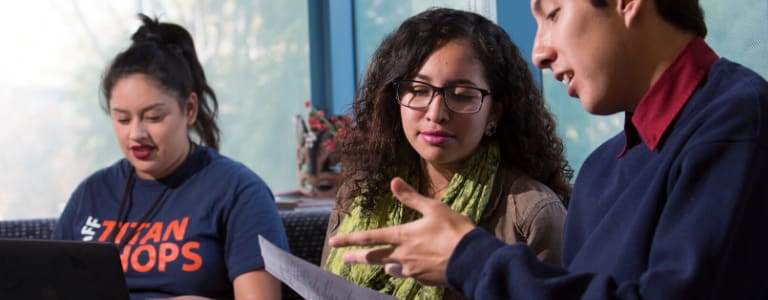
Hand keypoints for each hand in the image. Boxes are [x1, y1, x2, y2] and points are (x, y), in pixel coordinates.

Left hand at [328, 177, 475, 284]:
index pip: (369, 238)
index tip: (333, 242)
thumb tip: (393, 181)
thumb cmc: (455, 231)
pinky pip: (408, 275)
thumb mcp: (434, 208)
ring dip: (385, 265)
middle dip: (357, 257)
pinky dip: (405, 270)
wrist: (472, 260)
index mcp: (403, 236)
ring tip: (383, 264)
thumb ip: (411, 197)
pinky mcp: (423, 280)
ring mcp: (412, 270)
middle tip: (344, 259)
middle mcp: (402, 256)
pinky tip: (410, 268)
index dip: (349, 239)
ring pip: (390, 268)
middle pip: (373, 257)